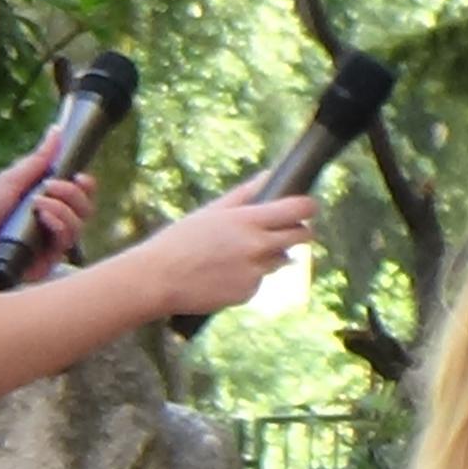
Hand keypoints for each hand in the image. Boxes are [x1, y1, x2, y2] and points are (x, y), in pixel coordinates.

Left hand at [0, 129, 95, 283]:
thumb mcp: (12, 180)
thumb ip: (38, 160)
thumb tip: (56, 131)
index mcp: (46, 207)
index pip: (78, 199)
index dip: (85, 188)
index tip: (80, 176)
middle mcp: (50, 228)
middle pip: (84, 211)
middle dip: (74, 194)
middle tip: (52, 185)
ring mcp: (48, 248)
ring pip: (77, 227)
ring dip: (62, 208)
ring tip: (37, 201)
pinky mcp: (43, 264)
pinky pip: (64, 244)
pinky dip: (57, 225)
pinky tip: (40, 217)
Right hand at [139, 174, 317, 315]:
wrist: (158, 279)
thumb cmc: (181, 240)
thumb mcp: (212, 211)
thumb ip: (245, 194)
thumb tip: (270, 176)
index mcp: (248, 221)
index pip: (298, 210)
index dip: (308, 207)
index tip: (309, 207)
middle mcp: (257, 247)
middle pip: (301, 236)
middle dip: (300, 231)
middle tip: (288, 229)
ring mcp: (255, 273)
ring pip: (282, 260)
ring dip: (271, 254)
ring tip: (237, 253)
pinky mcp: (249, 293)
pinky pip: (260, 280)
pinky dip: (250, 275)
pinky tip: (224, 273)